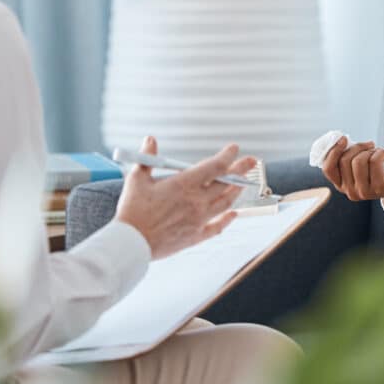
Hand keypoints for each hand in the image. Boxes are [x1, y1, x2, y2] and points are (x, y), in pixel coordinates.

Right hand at [115, 136, 256, 258]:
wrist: (131, 244)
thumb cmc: (132, 212)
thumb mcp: (136, 179)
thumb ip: (147, 158)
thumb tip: (150, 140)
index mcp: (184, 184)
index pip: (215, 166)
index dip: (228, 156)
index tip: (235, 148)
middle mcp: (196, 201)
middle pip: (226, 182)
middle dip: (241, 170)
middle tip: (252, 161)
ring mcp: (198, 219)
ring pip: (225, 202)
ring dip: (237, 191)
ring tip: (244, 183)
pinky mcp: (195, 236)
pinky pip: (217, 227)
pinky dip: (228, 220)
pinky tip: (234, 214)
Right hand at [321, 136, 383, 208]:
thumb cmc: (380, 170)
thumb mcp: (360, 164)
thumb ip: (348, 156)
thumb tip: (340, 139)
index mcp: (342, 186)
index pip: (328, 169)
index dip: (333, 151)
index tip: (343, 138)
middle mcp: (350, 192)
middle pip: (344, 160)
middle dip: (357, 146)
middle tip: (369, 145)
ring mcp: (364, 191)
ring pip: (358, 160)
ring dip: (369, 150)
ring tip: (378, 152)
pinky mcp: (379, 187)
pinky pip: (374, 161)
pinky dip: (381, 152)